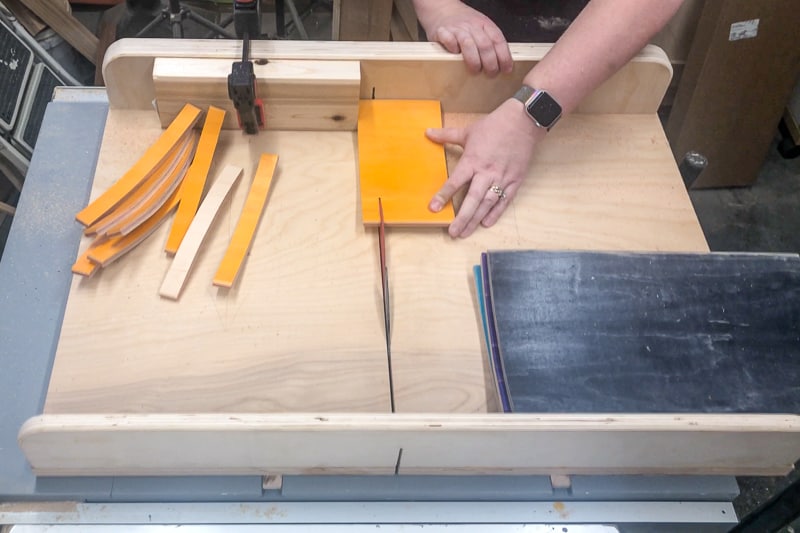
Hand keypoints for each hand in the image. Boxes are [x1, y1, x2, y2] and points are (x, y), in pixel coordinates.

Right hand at [415, 0, 511, 75]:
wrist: (443, 9)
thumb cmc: (464, 23)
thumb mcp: (481, 28)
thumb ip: (490, 42)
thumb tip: (501, 64)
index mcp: (485, 25)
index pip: (498, 40)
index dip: (504, 57)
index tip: (506, 70)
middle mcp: (472, 26)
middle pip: (485, 45)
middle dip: (490, 62)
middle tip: (491, 74)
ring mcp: (458, 28)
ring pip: (469, 44)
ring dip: (474, 60)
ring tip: (475, 70)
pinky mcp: (443, 32)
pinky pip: (449, 40)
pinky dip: (453, 49)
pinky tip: (455, 55)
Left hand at [428, 99, 543, 237]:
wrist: (523, 122)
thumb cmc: (495, 126)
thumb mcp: (468, 131)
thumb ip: (446, 135)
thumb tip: (427, 133)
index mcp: (472, 160)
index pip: (455, 182)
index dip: (443, 196)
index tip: (433, 208)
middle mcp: (486, 172)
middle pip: (472, 199)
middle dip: (462, 218)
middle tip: (453, 233)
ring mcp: (502, 178)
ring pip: (487, 204)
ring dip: (476, 220)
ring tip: (465, 233)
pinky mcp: (515, 181)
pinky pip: (504, 201)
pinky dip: (495, 213)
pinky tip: (486, 224)